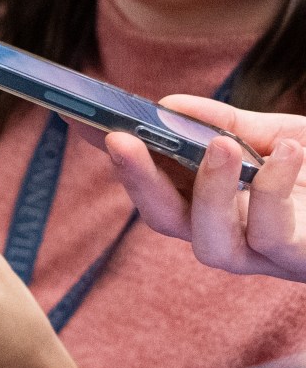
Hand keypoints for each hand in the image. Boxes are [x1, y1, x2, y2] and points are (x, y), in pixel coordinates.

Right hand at [106, 97, 305, 282]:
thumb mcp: (277, 133)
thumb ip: (227, 122)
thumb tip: (167, 107)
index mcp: (212, 201)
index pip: (151, 183)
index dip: (117, 156)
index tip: (83, 122)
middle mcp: (226, 232)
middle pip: (163, 219)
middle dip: (137, 180)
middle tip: (121, 139)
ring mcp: (258, 254)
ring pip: (209, 242)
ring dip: (208, 191)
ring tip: (221, 145)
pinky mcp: (295, 261)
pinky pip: (271, 235)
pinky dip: (273, 188)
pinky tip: (289, 152)